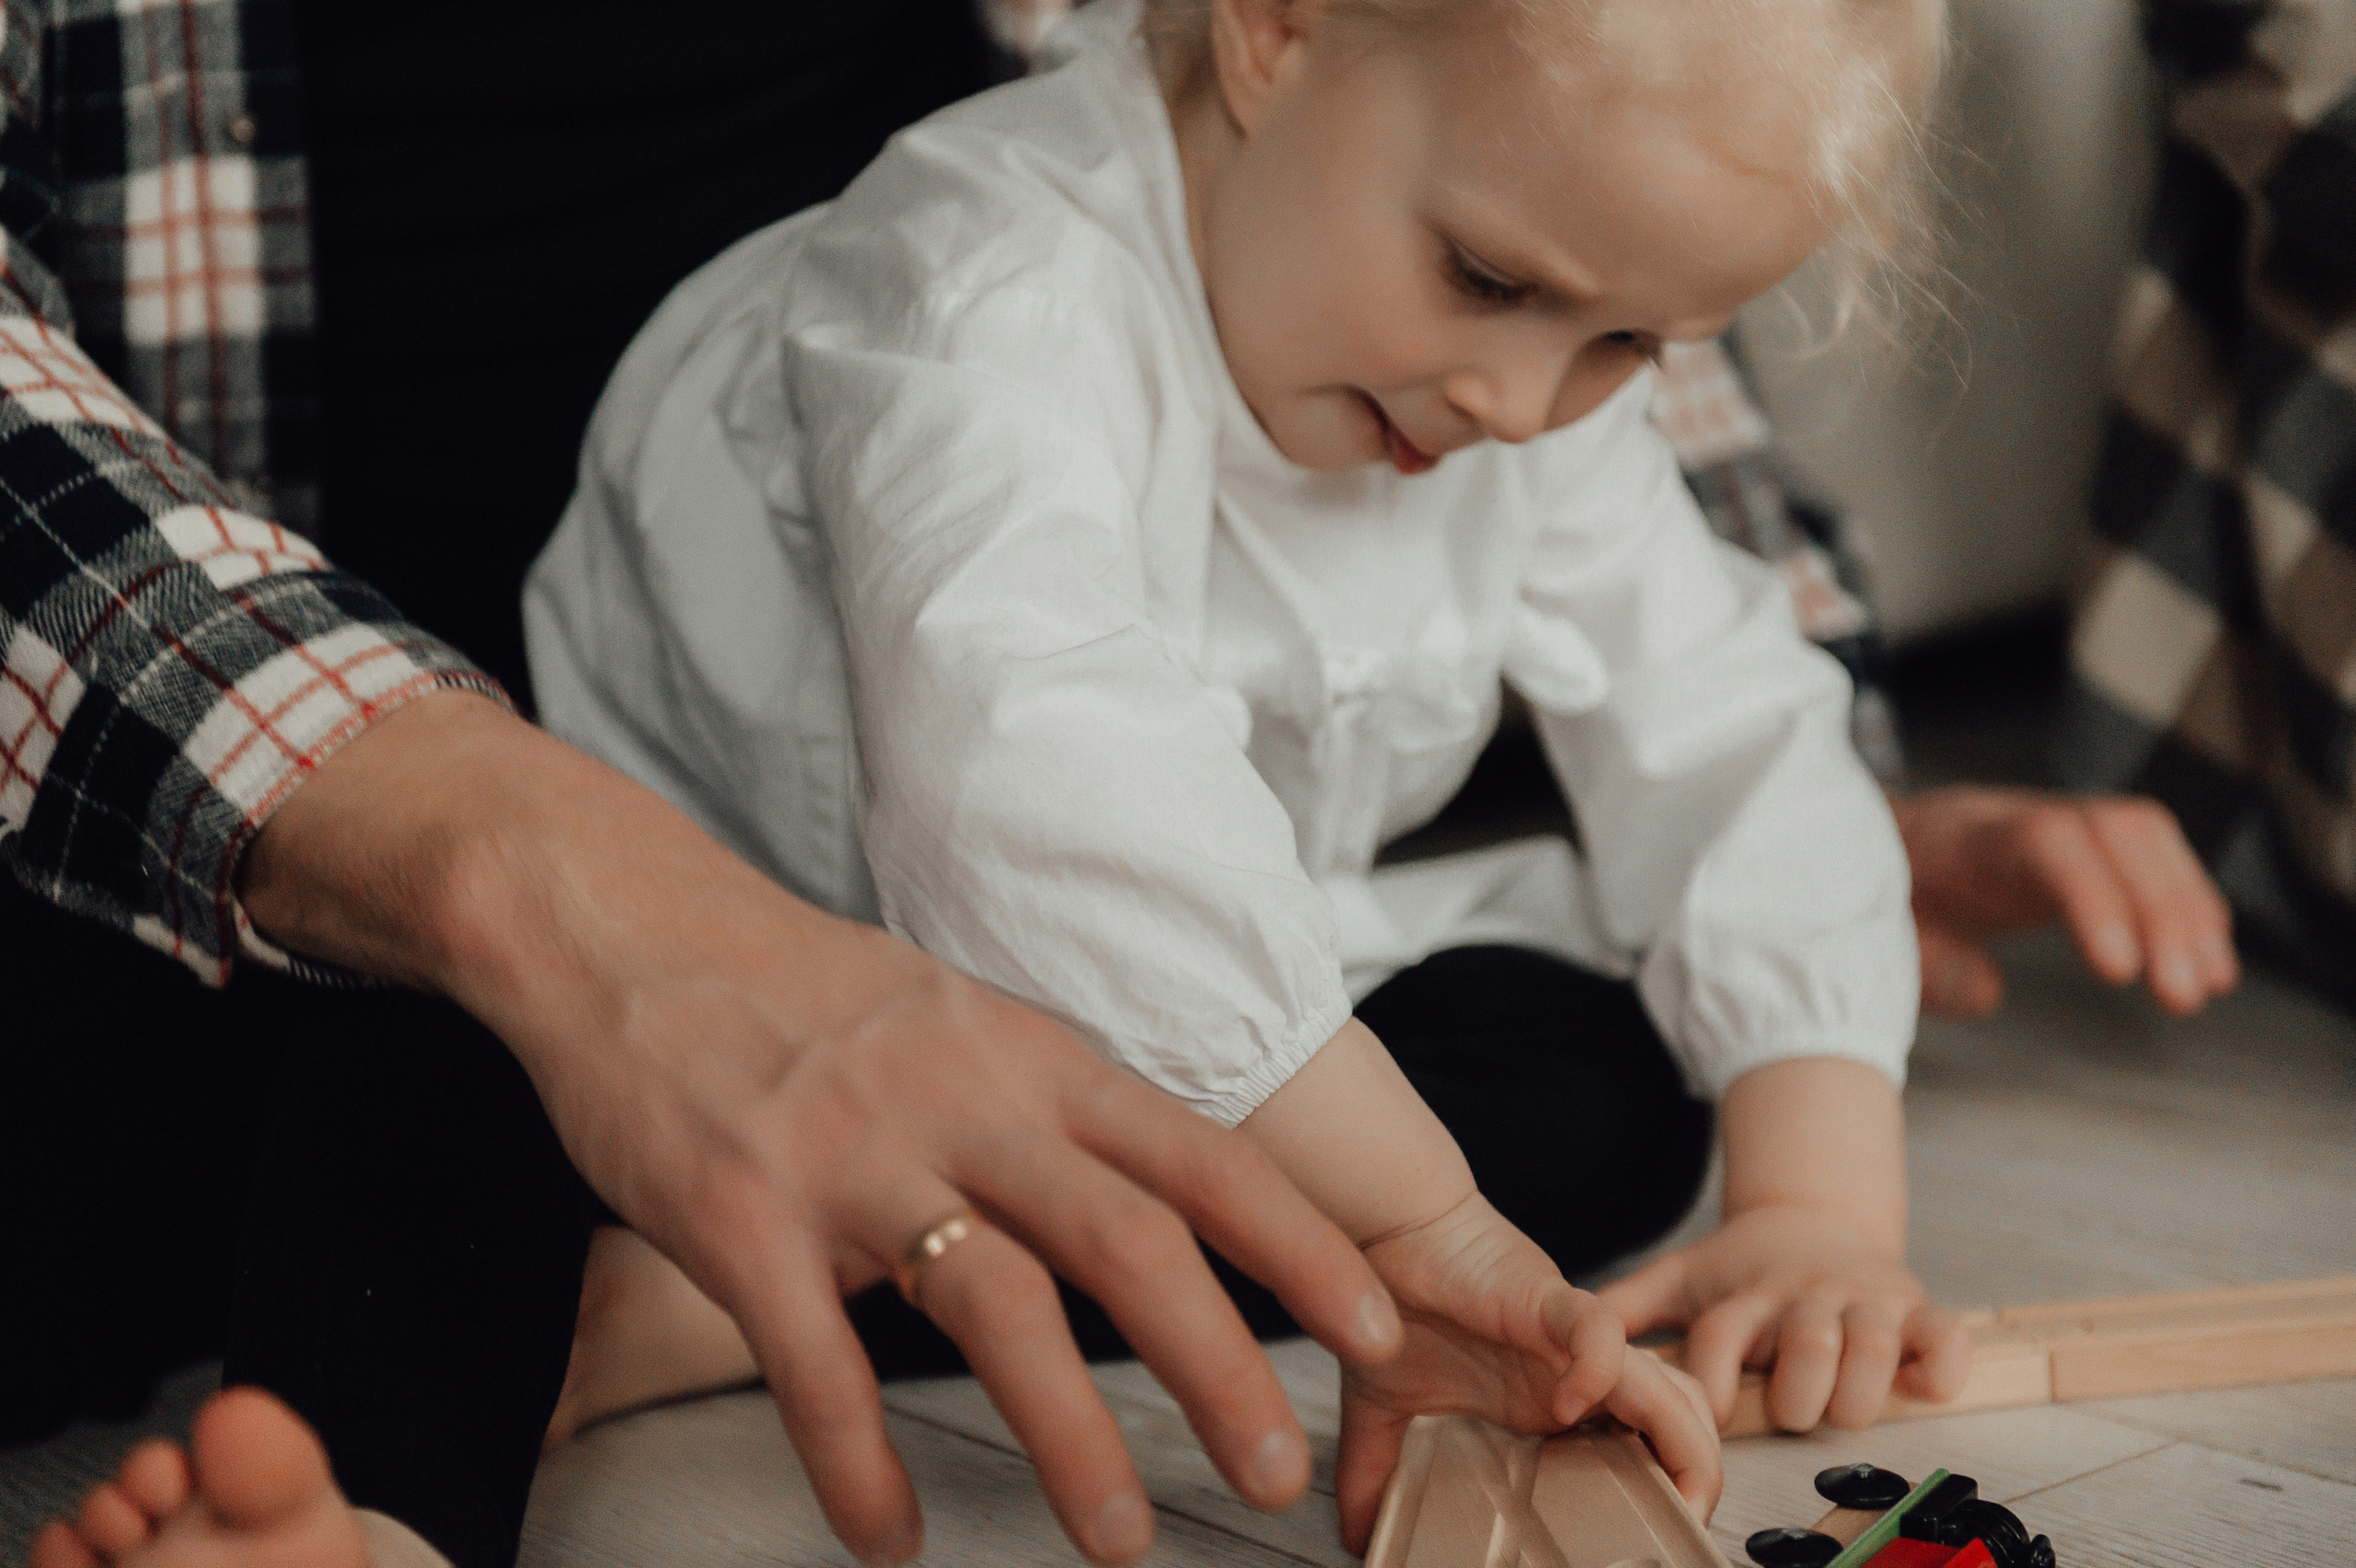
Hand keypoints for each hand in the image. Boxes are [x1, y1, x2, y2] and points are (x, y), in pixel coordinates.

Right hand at [241, 693, 1403, 1566]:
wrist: (636, 930)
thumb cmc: (811, 993)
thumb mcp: (964, 1020)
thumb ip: (1052, 1111)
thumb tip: (1154, 1207)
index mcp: (1031, 1060)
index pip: (1200, 1157)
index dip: (1299, 1247)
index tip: (1375, 1330)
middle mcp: (963, 1105)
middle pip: (1126, 1239)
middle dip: (1220, 1363)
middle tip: (1278, 1471)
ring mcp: (852, 1161)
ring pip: (993, 1307)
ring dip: (1069, 1434)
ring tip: (1117, 1539)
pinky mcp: (740, 1218)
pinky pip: (814, 1362)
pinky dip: (856, 1464)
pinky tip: (886, 1536)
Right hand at [1333, 1193, 1720, 1551]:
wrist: (1388, 1229)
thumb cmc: (1401, 1303)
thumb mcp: (1386, 1413)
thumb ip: (1376, 1474)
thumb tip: (1355, 1536)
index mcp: (1554, 1402)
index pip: (1643, 1443)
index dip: (1668, 1485)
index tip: (1659, 1538)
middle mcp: (1578, 1374)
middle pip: (1680, 1417)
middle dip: (1699, 1471)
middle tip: (1687, 1525)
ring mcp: (1570, 1340)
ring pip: (1665, 1383)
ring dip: (1683, 1435)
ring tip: (1671, 1487)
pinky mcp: (1548, 1302)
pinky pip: (1599, 1334)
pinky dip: (1599, 1369)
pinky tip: (1570, 1404)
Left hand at [1598, 1205, 1969, 1432]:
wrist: (1815, 1215)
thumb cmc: (1744, 1268)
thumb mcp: (1684, 1278)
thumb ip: (1628, 1306)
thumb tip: (1567, 1333)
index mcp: (1744, 1296)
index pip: (1720, 1340)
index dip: (1711, 1384)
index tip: (1702, 1414)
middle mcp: (1802, 1297)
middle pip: (1805, 1344)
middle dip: (1799, 1390)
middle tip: (1792, 1412)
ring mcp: (1861, 1300)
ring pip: (1872, 1344)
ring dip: (1861, 1386)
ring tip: (1845, 1410)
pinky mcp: (1915, 1306)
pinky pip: (1943, 1335)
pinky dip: (1942, 1362)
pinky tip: (1926, 1385)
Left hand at [1893, 785, 2236, 1017]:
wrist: (1855, 846)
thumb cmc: (1864, 895)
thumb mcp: (1868, 937)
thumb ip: (1921, 963)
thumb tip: (1985, 993)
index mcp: (1959, 837)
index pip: (2043, 841)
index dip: (2091, 896)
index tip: (2119, 968)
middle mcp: (2016, 815)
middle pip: (2113, 832)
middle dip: (2162, 910)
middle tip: (2182, 994)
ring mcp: (2053, 824)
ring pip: (2142, 838)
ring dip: (2188, 910)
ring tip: (2206, 985)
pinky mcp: (2078, 849)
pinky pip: (2148, 858)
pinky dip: (2187, 907)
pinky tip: (2205, 961)